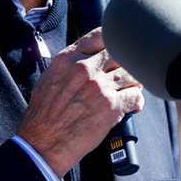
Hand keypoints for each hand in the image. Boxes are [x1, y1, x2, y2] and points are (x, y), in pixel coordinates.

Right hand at [15, 27, 143, 177]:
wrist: (43, 143)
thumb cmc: (43, 116)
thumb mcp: (48, 80)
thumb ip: (67, 66)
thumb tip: (83, 60)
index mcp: (68, 60)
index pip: (99, 36)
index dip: (113, 41)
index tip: (117, 48)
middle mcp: (85, 69)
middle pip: (119, 53)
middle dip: (125, 63)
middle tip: (125, 74)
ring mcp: (99, 87)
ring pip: (131, 73)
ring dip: (134, 82)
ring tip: (130, 91)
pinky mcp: (111, 107)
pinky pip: (136, 96)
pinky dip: (137, 101)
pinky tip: (132, 106)